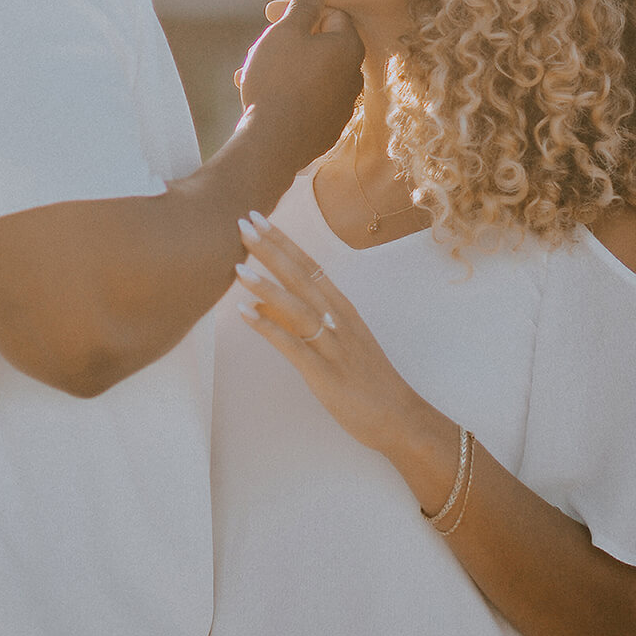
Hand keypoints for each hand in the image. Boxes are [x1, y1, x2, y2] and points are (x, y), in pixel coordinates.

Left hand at [233, 213, 421, 456]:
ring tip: (238, 267)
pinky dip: (268, 327)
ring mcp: (332, 344)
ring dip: (266, 285)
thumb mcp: (337, 341)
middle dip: (271, 249)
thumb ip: (300, 319)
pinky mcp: (324, 372)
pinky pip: (292, 345)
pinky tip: (244, 313)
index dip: (283, 241)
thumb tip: (259, 301)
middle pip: (300, 276)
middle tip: (244, 223)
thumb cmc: (366, 379)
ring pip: (296, 307)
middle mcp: (338, 319)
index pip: (309, 265)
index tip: (258, 218)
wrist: (398, 417)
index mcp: (342, 307)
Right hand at [236, 0, 363, 170]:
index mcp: (348, 47)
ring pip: (310, 75)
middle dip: (289, 41)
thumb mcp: (286, 32)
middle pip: (321, 46)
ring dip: (282, 68)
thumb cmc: (279, 79)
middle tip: (258, 44)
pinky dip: (287, 93)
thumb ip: (304, 6)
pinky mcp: (327, 129)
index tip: (271, 15)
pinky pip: (307, 101)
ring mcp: (342, 106)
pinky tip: (260, 96)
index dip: (300, 10)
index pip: (332, 15)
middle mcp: (353, 76)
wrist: (273, 142)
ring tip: (248, 72)